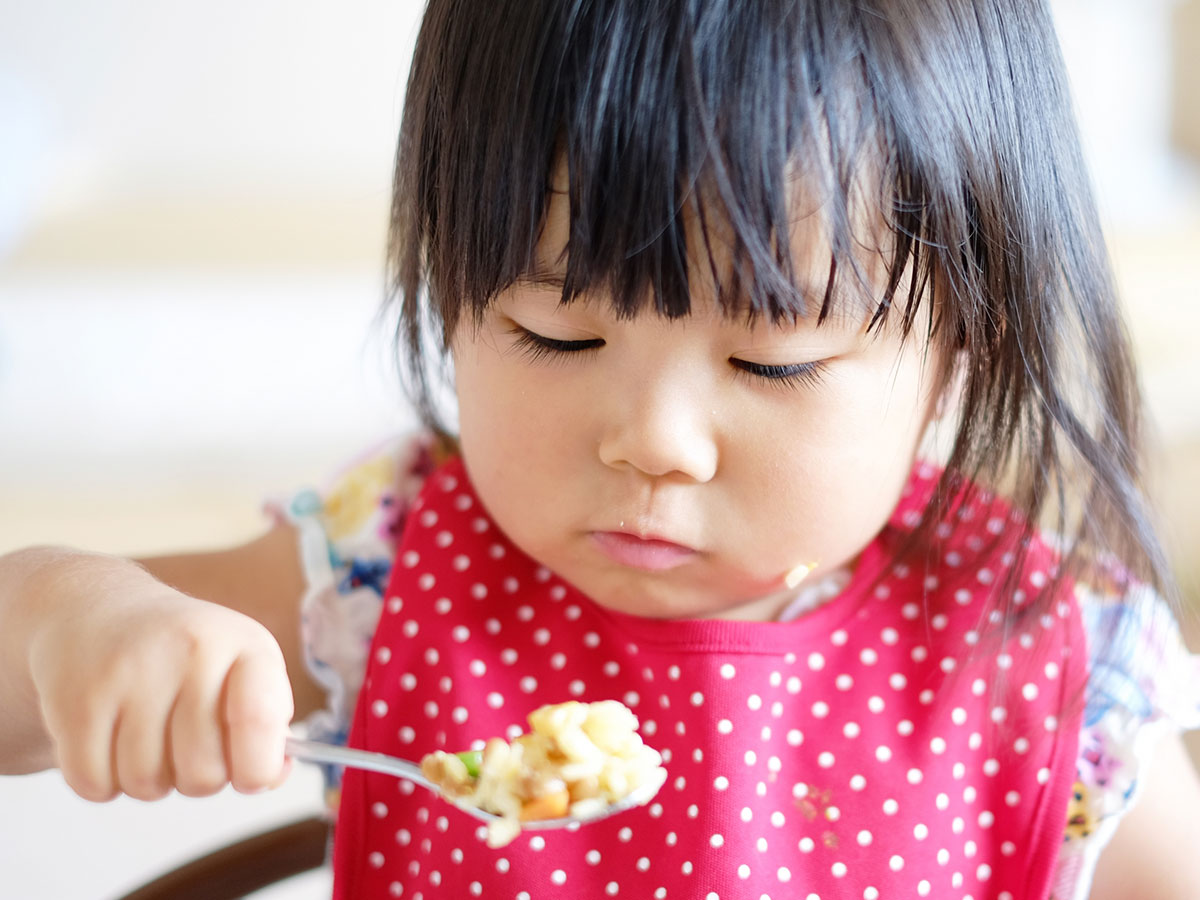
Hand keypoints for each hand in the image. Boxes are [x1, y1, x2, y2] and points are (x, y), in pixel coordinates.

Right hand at [23, 553, 293, 801]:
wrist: (93, 609)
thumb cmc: (181, 653)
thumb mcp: (240, 664)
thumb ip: (266, 723)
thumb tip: (272, 776)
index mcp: (244, 644)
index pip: (260, 721)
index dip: (259, 768)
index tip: (251, 774)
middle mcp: (191, 650)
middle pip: (203, 773)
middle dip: (196, 778)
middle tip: (184, 746)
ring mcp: (130, 672)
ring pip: (146, 784)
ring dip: (146, 778)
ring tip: (144, 734)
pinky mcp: (77, 699)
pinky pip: (94, 784)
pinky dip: (101, 779)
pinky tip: (107, 739)